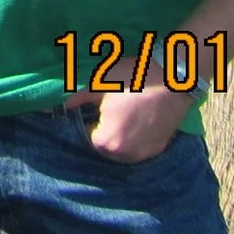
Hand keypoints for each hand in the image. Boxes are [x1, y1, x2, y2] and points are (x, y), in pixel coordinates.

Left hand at [77, 83, 192, 162]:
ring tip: (126, 115)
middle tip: (114, 110)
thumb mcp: (98, 84)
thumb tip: (60, 105)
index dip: (93, 121)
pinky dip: (137, 138)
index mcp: (108, 142)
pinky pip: (140, 148)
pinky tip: (140, 120)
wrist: (173, 79)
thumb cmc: (131, 79)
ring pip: (124, 150)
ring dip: (121, 137)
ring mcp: (146, 154)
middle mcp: (126, 155)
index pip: (90, 137)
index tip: (100, 107)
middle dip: (106, 130)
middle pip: (107, 146)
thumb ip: (77, 97)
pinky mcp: (160, 148)